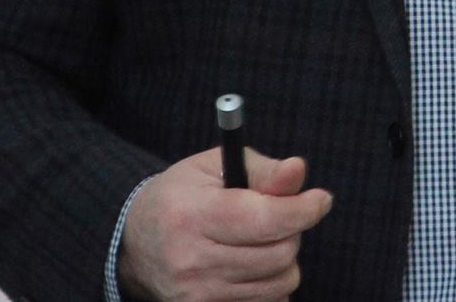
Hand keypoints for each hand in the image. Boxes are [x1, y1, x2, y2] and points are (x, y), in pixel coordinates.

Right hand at [117, 146, 333, 301]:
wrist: (135, 241)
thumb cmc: (181, 195)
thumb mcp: (214, 167)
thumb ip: (262, 170)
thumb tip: (298, 172)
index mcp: (193, 214)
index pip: (263, 219)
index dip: (302, 209)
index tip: (320, 199)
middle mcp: (192, 260)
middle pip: (278, 254)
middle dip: (291, 231)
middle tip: (279, 216)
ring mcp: (198, 295)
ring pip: (279, 282)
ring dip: (283, 259)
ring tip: (260, 240)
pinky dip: (270, 285)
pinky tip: (251, 266)